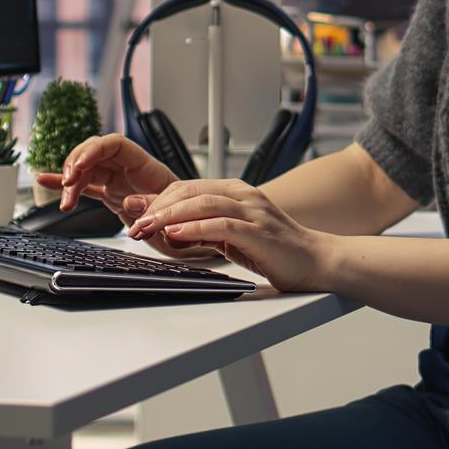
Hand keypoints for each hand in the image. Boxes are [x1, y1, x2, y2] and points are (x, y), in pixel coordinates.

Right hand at [36, 135, 211, 259]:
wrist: (194, 234)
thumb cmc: (190, 219)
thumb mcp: (178, 214)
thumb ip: (155, 204)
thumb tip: (130, 200)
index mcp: (147, 166)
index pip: (115, 144)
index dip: (94, 149)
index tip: (79, 166)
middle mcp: (129, 169)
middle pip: (94, 153)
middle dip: (76, 164)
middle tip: (68, 184)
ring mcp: (118, 181)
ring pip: (86, 170)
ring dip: (69, 181)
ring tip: (64, 199)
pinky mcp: (111, 195)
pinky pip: (84, 186)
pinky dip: (65, 185)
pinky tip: (46, 180)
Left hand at [123, 179, 335, 292]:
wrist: (316, 262)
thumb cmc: (274, 250)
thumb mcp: (231, 235)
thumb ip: (203, 228)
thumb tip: (167, 228)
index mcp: (235, 191)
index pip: (187, 187)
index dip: (156, 197)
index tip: (132, 210)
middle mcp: (243, 195)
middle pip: (190, 191)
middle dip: (156, 206)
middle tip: (133, 222)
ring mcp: (252, 212)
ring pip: (202, 204)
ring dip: (168, 216)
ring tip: (145, 227)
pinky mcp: (259, 232)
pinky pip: (221, 225)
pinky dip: (195, 228)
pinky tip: (176, 234)